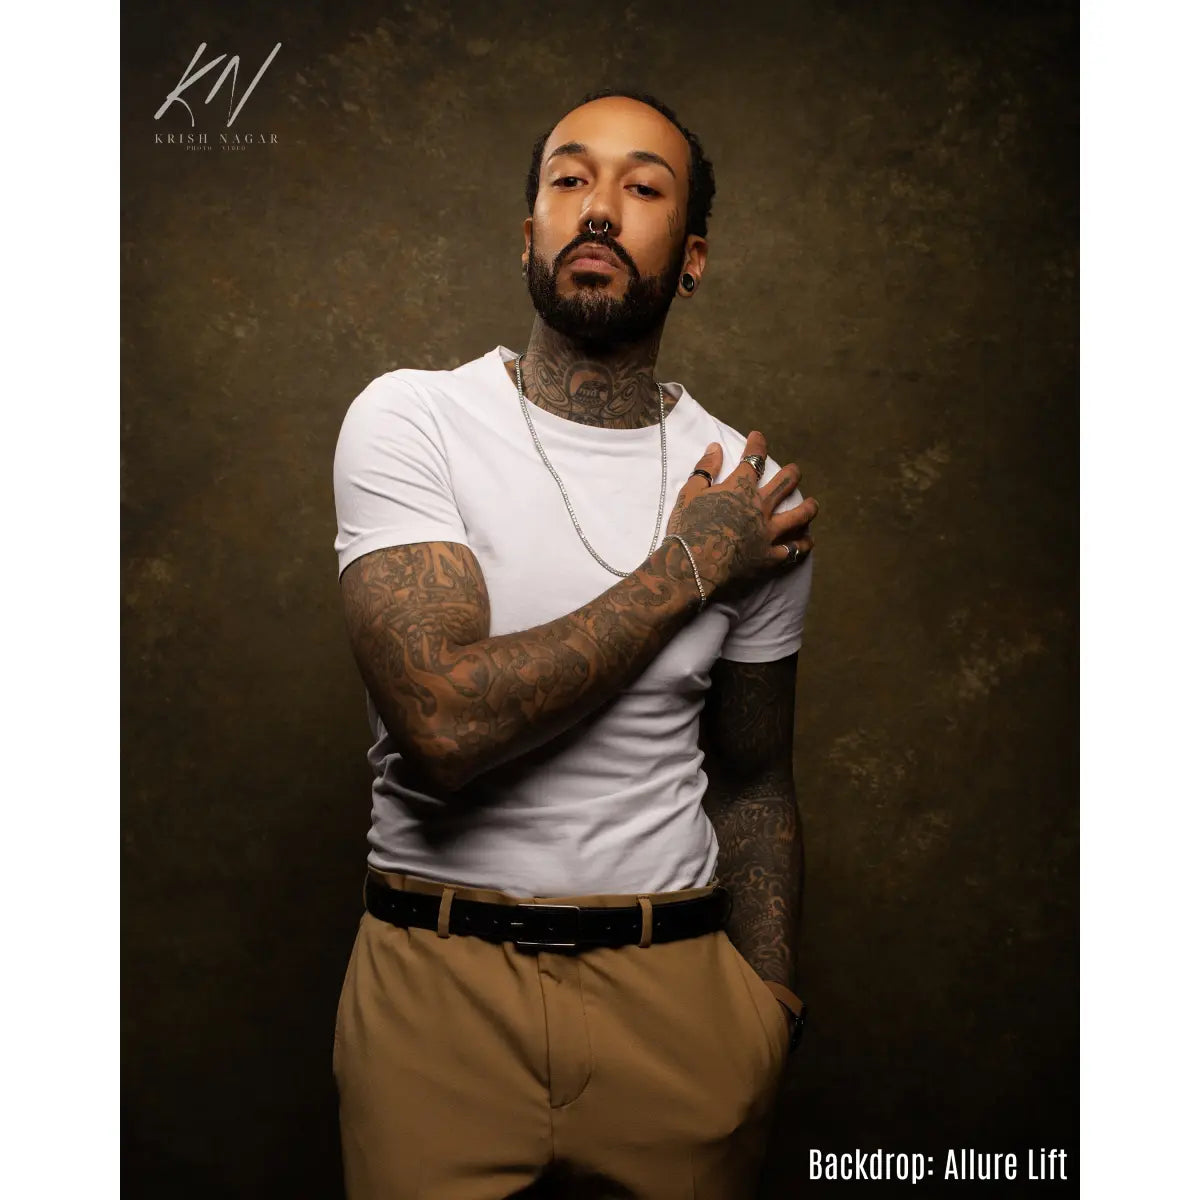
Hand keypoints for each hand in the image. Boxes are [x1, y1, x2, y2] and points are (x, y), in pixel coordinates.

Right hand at [665, 432, 818, 596]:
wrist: (692, 567)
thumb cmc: (686, 529)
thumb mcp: (689, 493)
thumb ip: (705, 468)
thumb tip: (715, 447)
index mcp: (739, 489)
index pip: (753, 460)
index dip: (757, 446)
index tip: (758, 437)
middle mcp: (759, 507)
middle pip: (784, 484)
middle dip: (791, 474)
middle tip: (794, 470)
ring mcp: (768, 533)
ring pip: (798, 516)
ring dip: (808, 507)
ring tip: (813, 504)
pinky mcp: (769, 558)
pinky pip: (793, 550)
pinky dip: (803, 545)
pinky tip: (808, 541)